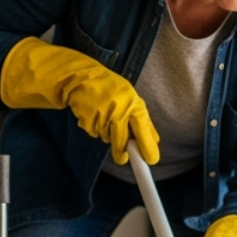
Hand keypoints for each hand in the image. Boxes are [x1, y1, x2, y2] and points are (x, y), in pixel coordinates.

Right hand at [0, 36, 159, 164]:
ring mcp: (102, 114)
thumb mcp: (130, 99)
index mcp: (133, 103)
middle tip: (123, 158)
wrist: (81, 77)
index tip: (151, 160)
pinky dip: (94, 128)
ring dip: (106, 134)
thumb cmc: (109, 89)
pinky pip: (93, 132)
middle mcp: (119, 108)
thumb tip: (155, 141)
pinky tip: (93, 114)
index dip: (148, 147)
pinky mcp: (87, 118)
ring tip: (103, 116)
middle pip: (123, 142)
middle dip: (122, 152)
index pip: (144, 129)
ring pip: (106, 138)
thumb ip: (141, 120)